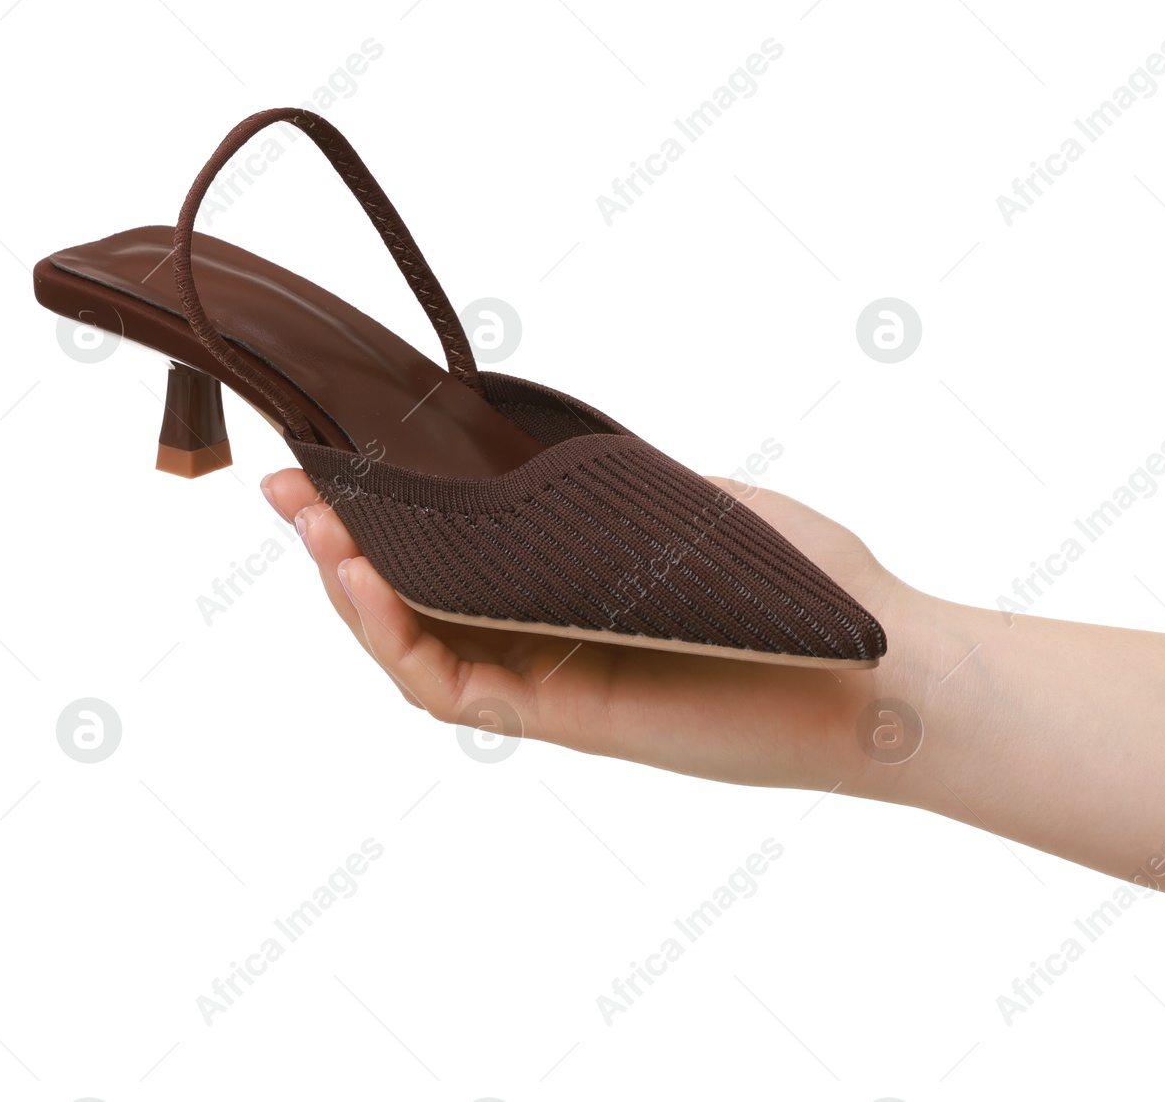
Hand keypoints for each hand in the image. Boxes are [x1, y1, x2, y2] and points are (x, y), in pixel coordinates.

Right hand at [261, 469, 932, 799]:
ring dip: (354, 591)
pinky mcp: (565, 716)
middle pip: (417, 597)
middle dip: (343, 542)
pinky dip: (402, 642)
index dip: (390, 509)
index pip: (457, 550)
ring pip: (419, 647)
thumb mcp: (701, 506)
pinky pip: (458, 688)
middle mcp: (549, 635)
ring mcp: (552, 677)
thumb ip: (622, 488)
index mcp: (575, 585)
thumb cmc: (809, 589)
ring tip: (315, 530)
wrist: (877, 668)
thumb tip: (552, 449)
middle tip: (287, 486)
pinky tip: (371, 583)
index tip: (341, 454)